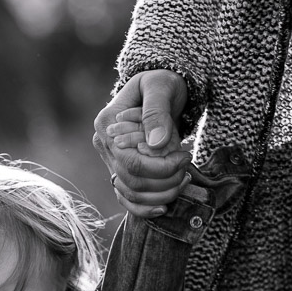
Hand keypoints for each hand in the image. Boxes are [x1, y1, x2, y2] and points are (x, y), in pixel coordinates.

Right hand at [92, 69, 190, 217]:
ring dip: (160, 195)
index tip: (185, 157)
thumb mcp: (160, 87)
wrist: (158, 87)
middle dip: (164, 181)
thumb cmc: (160, 82)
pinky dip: (144, 208)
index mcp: (106, 124)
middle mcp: (103, 145)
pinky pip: (126, 198)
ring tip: (183, 180)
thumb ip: (157, 112)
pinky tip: (164, 207)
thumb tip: (157, 143)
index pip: (130, 160)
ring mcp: (110, 160)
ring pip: (130, 193)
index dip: (160, 167)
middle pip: (130, 180)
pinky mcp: (120, 170)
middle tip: (188, 169)